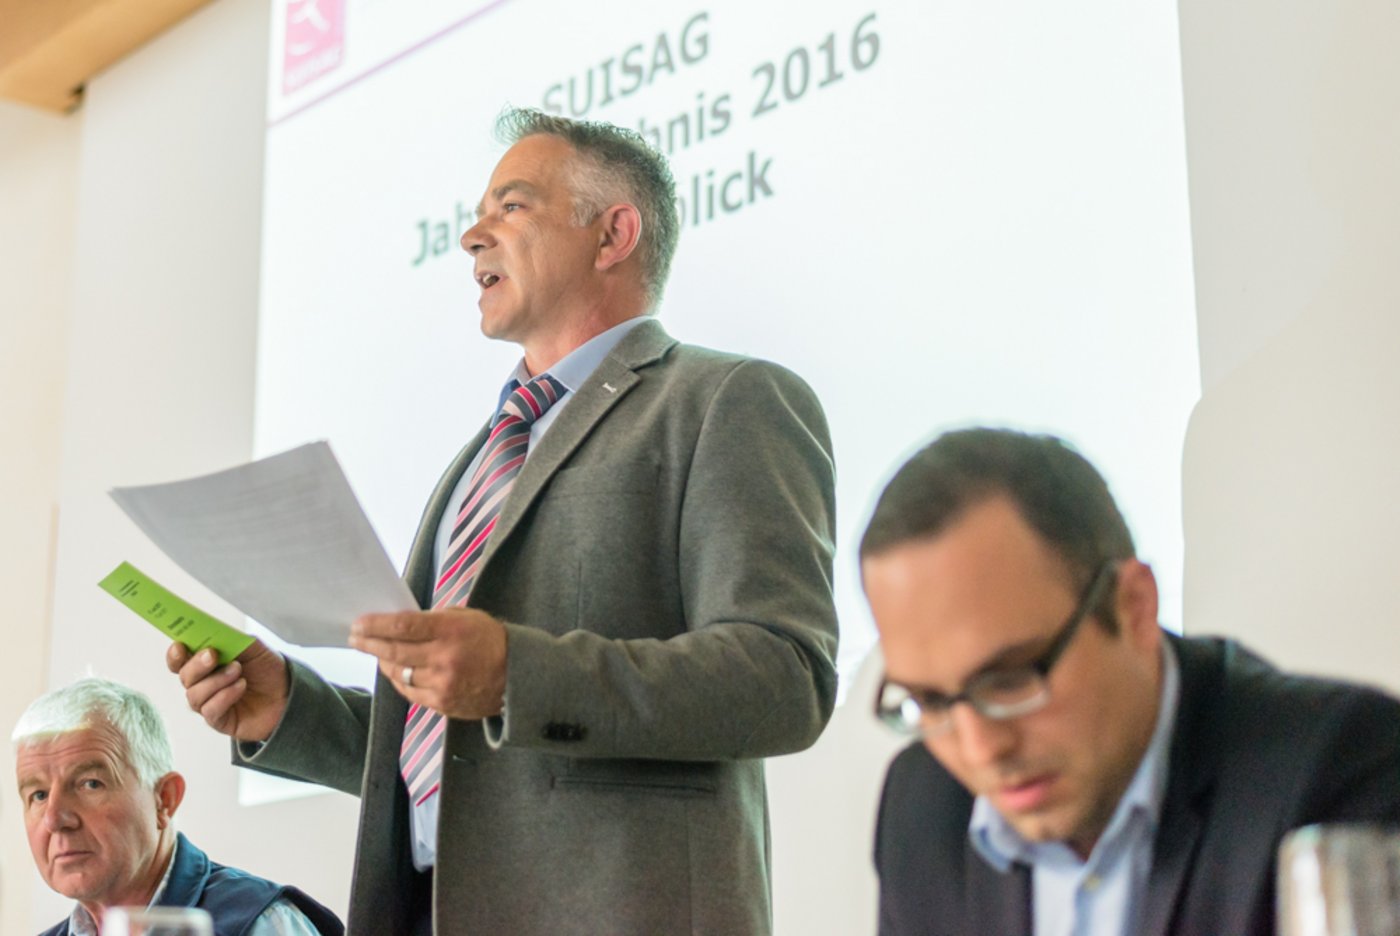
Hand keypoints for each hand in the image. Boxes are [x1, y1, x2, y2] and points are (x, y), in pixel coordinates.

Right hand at [167, 639, 289, 741]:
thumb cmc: (267, 669)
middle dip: (196, 665)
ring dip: (216, 680)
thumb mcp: (253, 647)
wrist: (288, 693)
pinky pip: (209, 710)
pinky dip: (224, 696)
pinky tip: (240, 687)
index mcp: (206, 663)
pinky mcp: (219, 720)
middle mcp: (203, 683)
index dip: (175, 654)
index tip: (180, 645)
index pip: (179, 659)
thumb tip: (213, 631)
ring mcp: (209, 702)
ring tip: (238, 671)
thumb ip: (232, 639)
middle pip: (184, 676)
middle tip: (213, 655)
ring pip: (194, 694)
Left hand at [350, 608, 506, 720]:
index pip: (403, 626)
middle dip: (369, 643)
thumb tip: (398, 623)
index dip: (376, 625)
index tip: (359, 623)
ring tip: (376, 653)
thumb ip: (433, 620)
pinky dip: (399, 679)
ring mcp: (442, 683)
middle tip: (355, 637)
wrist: (517, 676)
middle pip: (394, 651)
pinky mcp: (442, 703)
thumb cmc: (489, 640)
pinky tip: (395, 670)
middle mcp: (444, 658)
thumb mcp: (465, 618)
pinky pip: (410, 691)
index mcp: (451, 630)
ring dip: (383, 662)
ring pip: (399, 673)